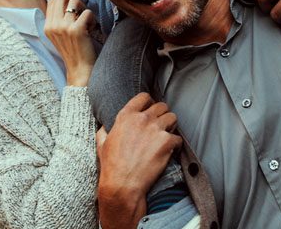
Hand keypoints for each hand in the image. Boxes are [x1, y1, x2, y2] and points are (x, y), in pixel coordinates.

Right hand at [44, 0, 96, 85]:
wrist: (80, 70)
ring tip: (87, 19)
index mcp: (47, 26)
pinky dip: (92, 18)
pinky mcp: (77, 30)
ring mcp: (64, 28)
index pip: (52, 0)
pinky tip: (92, 28)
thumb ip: (59, 19)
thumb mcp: (59, 35)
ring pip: (75, 2)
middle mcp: (53, 26)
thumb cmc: (73, 51)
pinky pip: (87, 12)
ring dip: (84, 7)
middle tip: (82, 3)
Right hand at [96, 93, 181, 228]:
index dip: (149, 102)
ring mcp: (155, 129)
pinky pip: (178, 138)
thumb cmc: (111, 166)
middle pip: (162, 106)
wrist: (123, 184)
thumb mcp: (102, 143)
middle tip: (161, 125)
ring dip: (171, 126)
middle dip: (163, 114)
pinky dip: (175, 145)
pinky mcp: (166, 142)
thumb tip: (104, 127)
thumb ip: (104, 130)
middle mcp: (142, 119)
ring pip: (173, 118)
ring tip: (167, 136)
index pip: (144, 97)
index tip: (151, 109)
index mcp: (126, 116)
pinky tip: (170, 151)